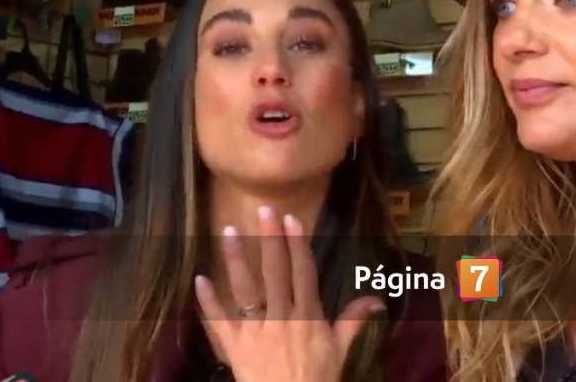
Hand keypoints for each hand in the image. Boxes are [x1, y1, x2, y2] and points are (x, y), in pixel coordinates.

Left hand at [195, 206, 384, 381]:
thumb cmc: (317, 379)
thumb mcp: (339, 350)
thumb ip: (353, 320)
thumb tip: (376, 299)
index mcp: (308, 315)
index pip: (302, 271)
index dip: (297, 244)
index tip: (290, 219)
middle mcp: (282, 317)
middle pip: (275, 271)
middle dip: (269, 239)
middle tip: (263, 211)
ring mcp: (256, 330)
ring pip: (245, 288)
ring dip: (236, 258)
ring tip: (226, 230)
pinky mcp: (235, 346)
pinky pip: (220, 320)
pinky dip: (209, 301)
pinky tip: (200, 278)